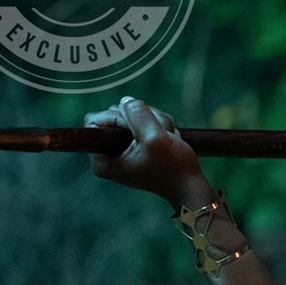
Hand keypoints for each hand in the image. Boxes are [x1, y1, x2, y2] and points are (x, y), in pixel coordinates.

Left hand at [85, 96, 209, 205]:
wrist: (190, 184)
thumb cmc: (173, 167)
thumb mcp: (154, 138)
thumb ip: (138, 115)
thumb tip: (126, 101)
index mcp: (102, 160)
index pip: (95, 121)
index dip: (119, 117)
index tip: (140, 129)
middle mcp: (108, 155)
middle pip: (115, 115)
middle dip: (141, 119)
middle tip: (159, 134)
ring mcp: (123, 150)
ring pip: (132, 116)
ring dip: (155, 122)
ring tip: (167, 138)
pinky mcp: (136, 146)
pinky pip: (143, 122)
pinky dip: (159, 126)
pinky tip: (168, 139)